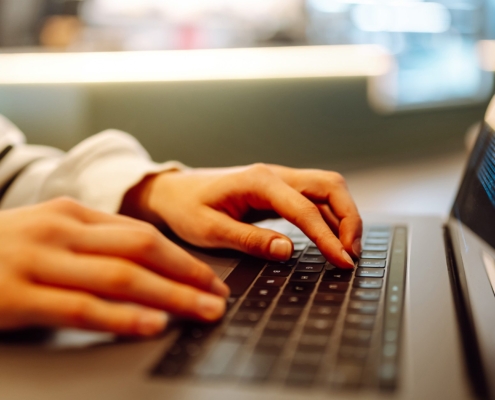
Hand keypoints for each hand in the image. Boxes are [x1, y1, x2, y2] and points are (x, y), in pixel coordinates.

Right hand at [0, 198, 228, 335]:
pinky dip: (122, 317)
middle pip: (141, 251)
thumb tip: (149, 265)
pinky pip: (82, 307)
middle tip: (219, 295)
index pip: (142, 234)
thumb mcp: (49, 233)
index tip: (209, 277)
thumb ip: (94, 243)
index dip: (182, 258)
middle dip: (188, 275)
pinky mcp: (17, 296)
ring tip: (203, 311)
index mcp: (73, 214)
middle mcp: (61, 231)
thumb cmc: (3, 249)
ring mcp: (38, 261)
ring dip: (170, 295)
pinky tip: (153, 324)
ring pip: (121, 277)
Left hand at [123, 164, 361, 268]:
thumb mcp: (210, 230)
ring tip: (346, 250)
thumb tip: (287, 251)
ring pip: (327, 190)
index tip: (342, 261)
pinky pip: (314, 199)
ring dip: (343, 217)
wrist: (174, 192)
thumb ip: (249, 240)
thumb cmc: (187, 208)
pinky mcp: (279, 191)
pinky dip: (329, 217)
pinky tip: (330, 238)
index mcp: (258, 181)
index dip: (328, 237)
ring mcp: (279, 180)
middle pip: (330, 186)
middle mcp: (274, 174)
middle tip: (351, 254)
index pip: (305, 209)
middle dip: (349, 218)